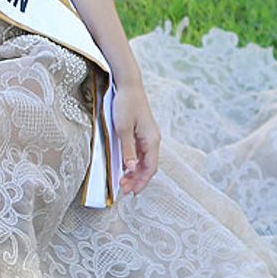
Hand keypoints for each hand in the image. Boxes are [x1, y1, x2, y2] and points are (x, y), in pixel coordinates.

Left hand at [112, 82, 159, 196]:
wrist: (128, 85)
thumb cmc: (126, 104)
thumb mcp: (123, 129)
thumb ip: (128, 150)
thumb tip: (132, 169)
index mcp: (151, 140)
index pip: (150, 168)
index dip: (141, 182)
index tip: (129, 192)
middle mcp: (153, 140)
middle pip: (148, 166)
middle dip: (137, 180)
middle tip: (123, 190)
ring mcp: (149, 136)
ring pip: (145, 160)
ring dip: (135, 172)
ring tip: (123, 181)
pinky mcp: (143, 132)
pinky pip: (141, 152)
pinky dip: (134, 162)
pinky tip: (126, 166)